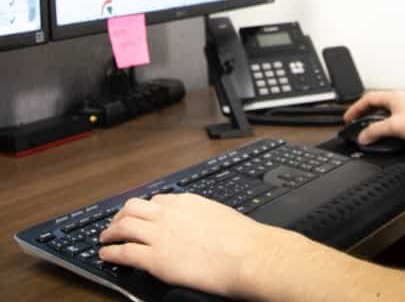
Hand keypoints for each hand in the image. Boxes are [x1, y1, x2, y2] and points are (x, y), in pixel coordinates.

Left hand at [99, 192, 287, 297]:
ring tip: (105, 239)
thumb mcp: (218, 215)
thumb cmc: (240, 238)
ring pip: (124, 225)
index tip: (140, 216)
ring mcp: (160, 235)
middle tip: (115, 224)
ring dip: (110, 232)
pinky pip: (125, 252)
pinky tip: (106, 256)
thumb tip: (199, 225)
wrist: (245, 254)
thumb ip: (201, 216)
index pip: (157, 200)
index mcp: (186, 202)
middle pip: (133, 207)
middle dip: (120, 215)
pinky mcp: (155, 258)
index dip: (144, 209)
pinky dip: (111, 253)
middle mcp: (169, 214)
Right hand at [343, 90, 404, 145]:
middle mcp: (401, 99)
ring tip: (371, 130)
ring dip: (377, 120)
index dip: (355, 108)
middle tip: (356, 123)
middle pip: (377, 104)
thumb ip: (376, 131)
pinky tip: (390, 135)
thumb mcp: (395, 127)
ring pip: (387, 112)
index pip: (368, 99)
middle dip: (365, 114)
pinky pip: (396, 119)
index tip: (348, 118)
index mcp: (393, 97)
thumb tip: (363, 136)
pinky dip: (388, 125)